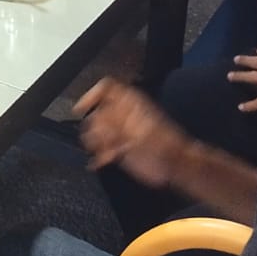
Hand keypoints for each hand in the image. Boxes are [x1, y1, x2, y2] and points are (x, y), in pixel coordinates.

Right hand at [75, 77, 189, 188]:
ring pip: (96, 132)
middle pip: (98, 112)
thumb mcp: (142, 131)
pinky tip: (98, 162)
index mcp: (131, 104)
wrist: (176, 166)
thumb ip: (119, 124)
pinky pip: (102, 150)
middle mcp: (124, 116)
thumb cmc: (165, 146)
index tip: (80, 109)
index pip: (106, 88)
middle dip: (95, 125)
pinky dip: (99, 157)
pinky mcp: (121, 150)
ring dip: (95, 142)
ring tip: (101, 150)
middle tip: (102, 138)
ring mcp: (122, 133)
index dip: (91, 95)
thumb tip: (98, 118)